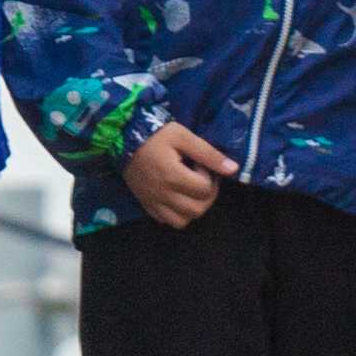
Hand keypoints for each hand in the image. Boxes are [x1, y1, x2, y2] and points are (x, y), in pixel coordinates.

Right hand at [122, 120, 236, 230]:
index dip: (209, 176)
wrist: (122, 136)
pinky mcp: (145, 204)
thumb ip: (209, 154)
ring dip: (192, 209)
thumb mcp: (183, 136)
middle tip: (201, 180)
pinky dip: (176, 214)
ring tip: (190, 191)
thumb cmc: (155, 134)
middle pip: (197, 209)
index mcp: (172, 176)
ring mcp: (153, 202)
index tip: (200, 164)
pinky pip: (166, 220)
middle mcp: (163, 194)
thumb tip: (234, 169)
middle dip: (206, 196)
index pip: (204, 189)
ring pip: (182, 221)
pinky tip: (176, 198)